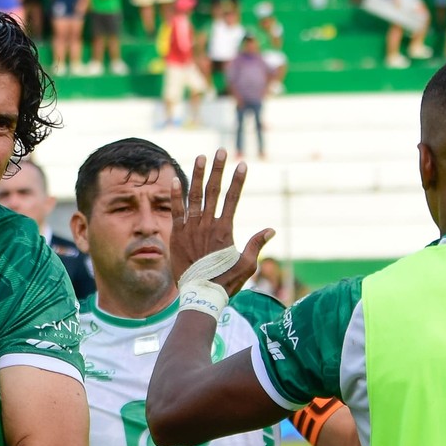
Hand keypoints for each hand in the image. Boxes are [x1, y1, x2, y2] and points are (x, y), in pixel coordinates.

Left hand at [170, 149, 275, 296]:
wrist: (200, 295)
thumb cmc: (226, 282)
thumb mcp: (247, 265)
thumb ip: (256, 245)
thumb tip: (271, 229)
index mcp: (225, 230)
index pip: (233, 199)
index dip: (238, 180)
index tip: (242, 164)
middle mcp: (207, 225)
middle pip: (213, 191)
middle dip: (218, 169)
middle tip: (221, 151)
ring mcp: (190, 229)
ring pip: (194, 196)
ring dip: (198, 175)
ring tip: (201, 157)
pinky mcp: (177, 235)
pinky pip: (175, 211)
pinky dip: (175, 195)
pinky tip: (175, 179)